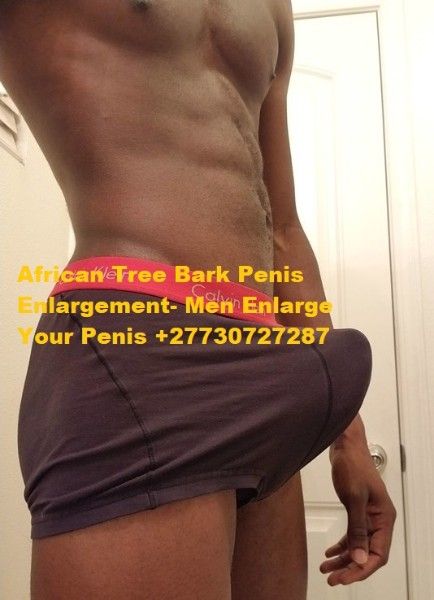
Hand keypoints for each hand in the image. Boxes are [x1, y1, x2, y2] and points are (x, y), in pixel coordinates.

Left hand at [319, 442, 396, 585]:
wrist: (344, 445)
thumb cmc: (352, 466)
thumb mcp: (354, 499)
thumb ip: (357, 530)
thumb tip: (361, 559)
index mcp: (384, 518)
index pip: (378, 554)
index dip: (362, 569)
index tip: (344, 578)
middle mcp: (379, 519)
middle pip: (368, 553)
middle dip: (350, 567)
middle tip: (332, 578)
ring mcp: (368, 515)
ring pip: (358, 545)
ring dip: (343, 558)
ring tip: (326, 568)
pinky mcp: (357, 510)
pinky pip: (352, 534)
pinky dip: (342, 545)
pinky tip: (330, 553)